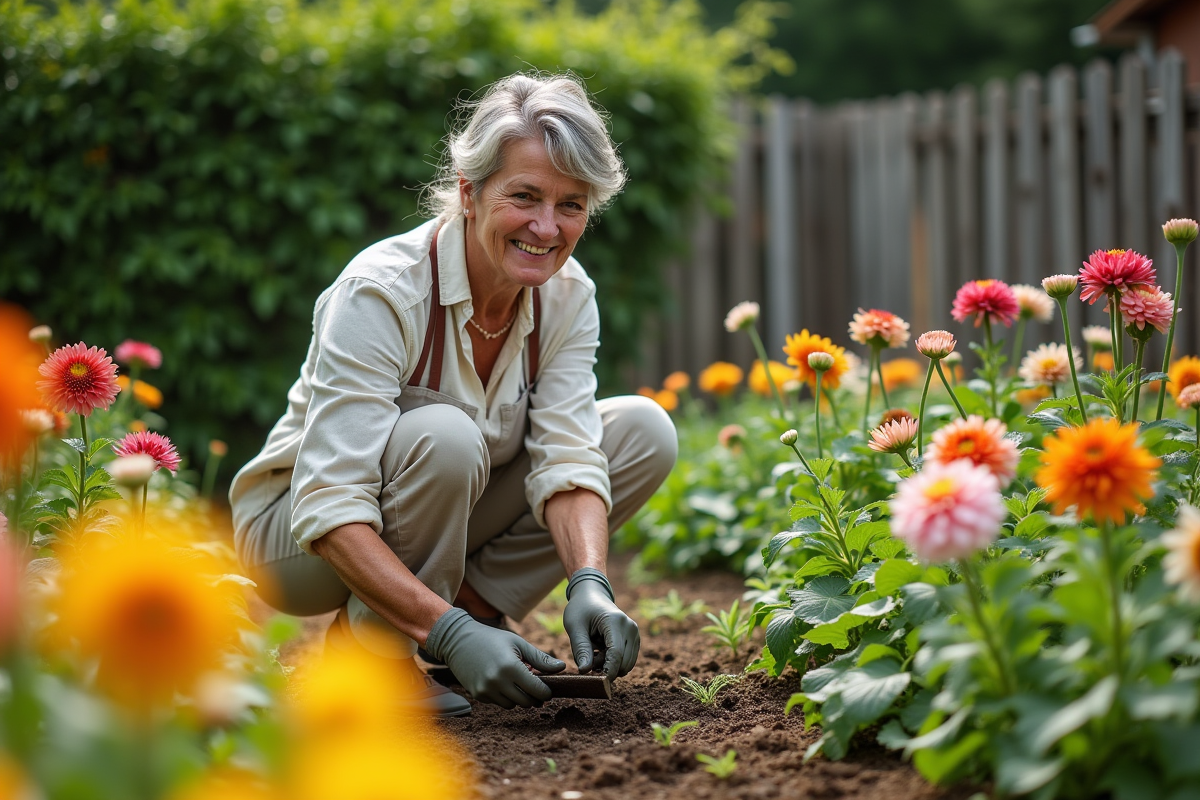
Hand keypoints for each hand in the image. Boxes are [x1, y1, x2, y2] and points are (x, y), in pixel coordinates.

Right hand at [425, 608, 564, 708]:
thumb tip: (562, 668)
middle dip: (534, 696)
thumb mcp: (518, 644)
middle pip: (526, 701)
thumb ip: (540, 658)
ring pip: (513, 705)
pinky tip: (501, 682)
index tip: (548, 688)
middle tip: (534, 685)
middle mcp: (498, 682)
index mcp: (511, 667)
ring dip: (519, 697)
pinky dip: (504, 696)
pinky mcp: (478, 695)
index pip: (537, 690)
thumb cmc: (493, 639)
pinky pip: (499, 703)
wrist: (459, 641)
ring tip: (516, 681)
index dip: (546, 692)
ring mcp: (486, 690)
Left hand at [562, 568, 639, 678]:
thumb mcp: (575, 627)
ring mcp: (635, 633)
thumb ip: (580, 649)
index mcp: (615, 621)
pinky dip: (615, 662)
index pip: (616, 654)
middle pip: (624, 662)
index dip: (607, 671)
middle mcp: (630, 627)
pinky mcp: (635, 639)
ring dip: (610, 665)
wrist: (592, 596)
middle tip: (588, 658)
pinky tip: (601, 651)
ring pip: (627, 664)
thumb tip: (584, 671)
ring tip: (594, 652)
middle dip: (606, 668)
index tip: (595, 681)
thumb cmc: (581, 609)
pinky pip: (628, 660)